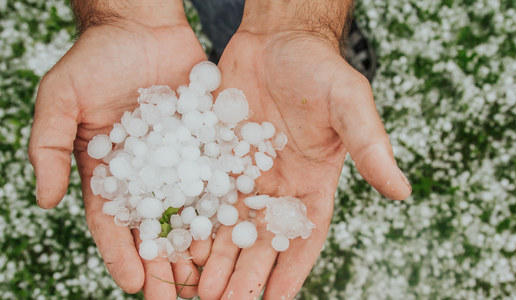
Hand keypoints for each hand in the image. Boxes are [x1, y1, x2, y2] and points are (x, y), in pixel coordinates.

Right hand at [28, 2, 205, 297]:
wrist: (141, 26)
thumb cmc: (96, 59)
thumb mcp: (60, 100)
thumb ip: (48, 148)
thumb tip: (46, 201)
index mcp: (108, 171)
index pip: (113, 223)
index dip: (123, 254)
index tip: (135, 286)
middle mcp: (146, 172)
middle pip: (154, 227)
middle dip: (163, 265)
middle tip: (177, 299)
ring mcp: (178, 160)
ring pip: (188, 212)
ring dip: (197, 246)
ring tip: (208, 279)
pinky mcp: (205, 144)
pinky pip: (215, 179)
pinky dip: (222, 207)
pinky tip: (232, 232)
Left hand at [196, 30, 411, 299]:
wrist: (277, 38)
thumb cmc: (319, 68)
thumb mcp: (349, 104)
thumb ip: (371, 147)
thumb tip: (402, 191)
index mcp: (313, 182)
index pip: (304, 236)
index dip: (290, 270)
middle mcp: (278, 185)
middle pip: (262, 240)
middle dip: (245, 275)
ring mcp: (245, 172)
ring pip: (229, 225)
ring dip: (215, 259)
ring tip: (198, 290)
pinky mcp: (217, 156)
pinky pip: (204, 195)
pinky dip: (193, 222)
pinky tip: (178, 245)